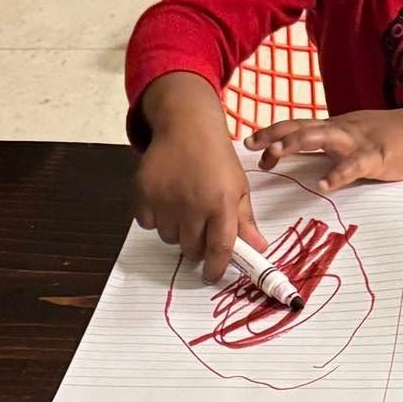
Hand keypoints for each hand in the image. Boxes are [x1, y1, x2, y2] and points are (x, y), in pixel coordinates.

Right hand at [134, 73, 265, 280]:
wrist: (187, 126)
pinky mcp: (143, 192)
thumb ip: (245, 219)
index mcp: (221, 203)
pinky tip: (165, 199)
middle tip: (199, 227)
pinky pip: (148, 223)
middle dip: (196, 246)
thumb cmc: (217, 158)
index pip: (219, 250)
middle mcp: (193, 204)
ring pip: (169, 238)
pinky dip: (155, 217)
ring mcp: (166, 199)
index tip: (212, 275)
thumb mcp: (239, 186)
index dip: (215, 268)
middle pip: (191, 249)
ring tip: (183, 207)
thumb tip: (259, 248)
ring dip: (176, 230)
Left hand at [247, 103, 402, 189]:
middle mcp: (340, 130)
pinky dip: (337, 175)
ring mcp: (357, 142)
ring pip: (321, 138)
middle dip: (274, 137)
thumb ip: (331, 146)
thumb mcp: (354, 137)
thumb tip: (306, 156)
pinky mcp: (376, 156)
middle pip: (301, 128)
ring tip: (275, 155)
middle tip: (252, 147)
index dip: (271, 133)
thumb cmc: (389, 136)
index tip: (249, 143)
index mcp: (334, 128)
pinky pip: (354, 166)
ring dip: (296, 144)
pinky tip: (324, 185)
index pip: (296, 125)